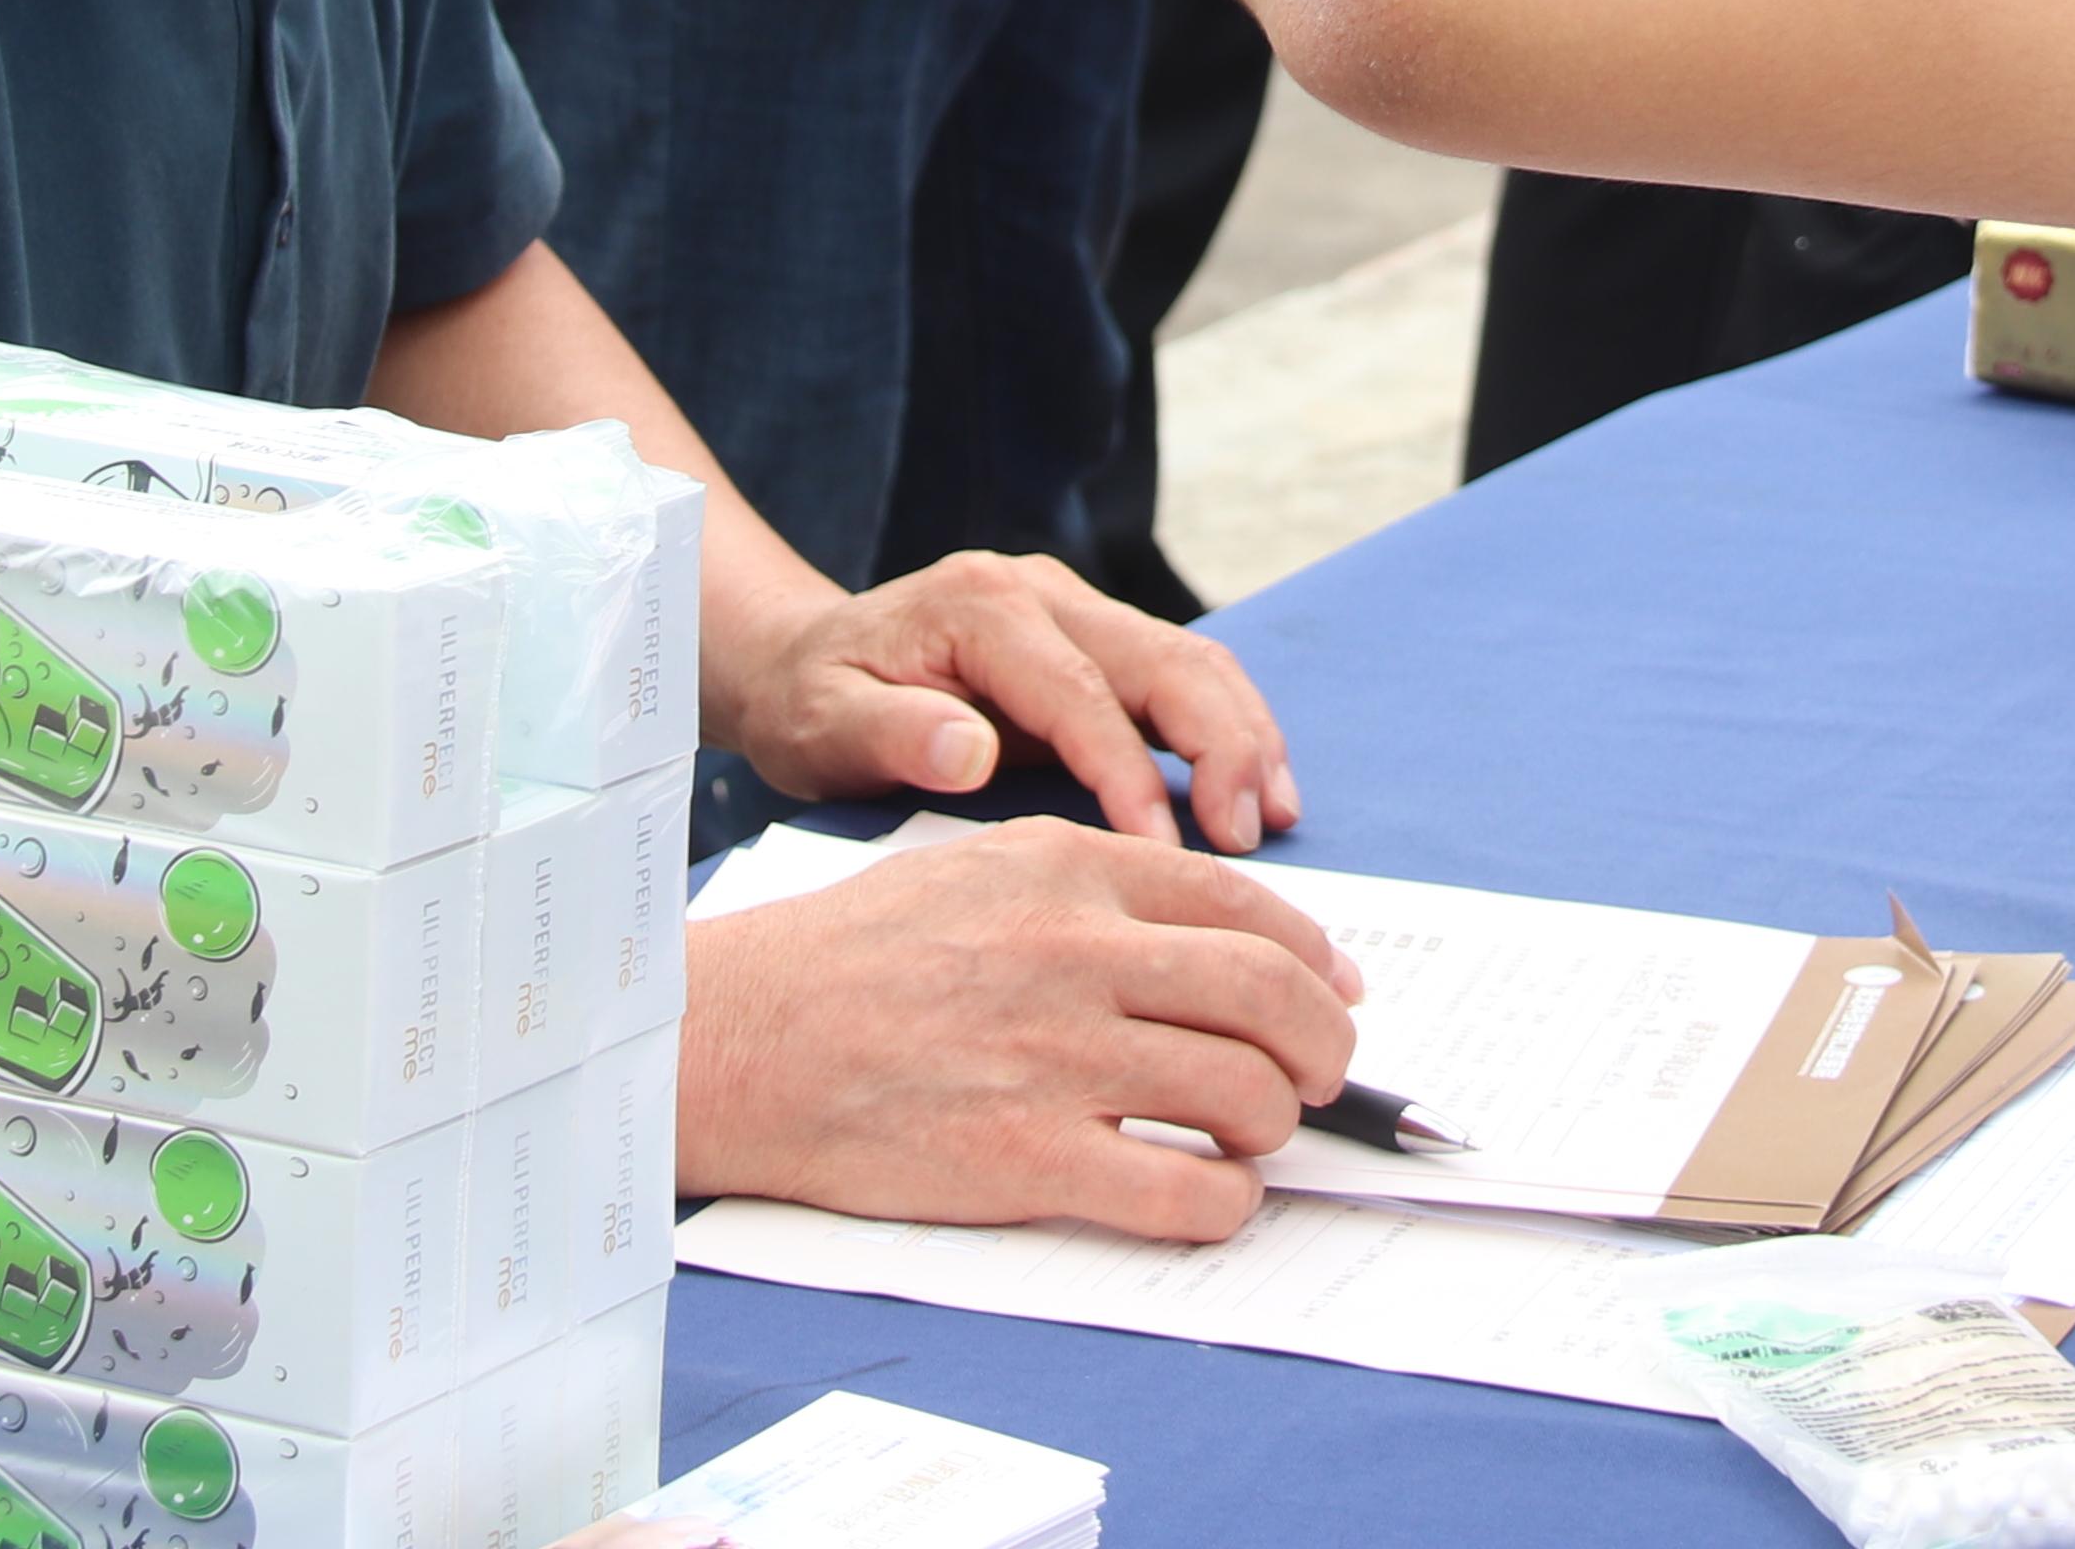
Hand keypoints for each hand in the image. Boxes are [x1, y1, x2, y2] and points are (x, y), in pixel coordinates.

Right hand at [675, 819, 1361, 1241]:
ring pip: (1244, 1093)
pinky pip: (1184, 1190)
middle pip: (1270, 996)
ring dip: (1273, 1126)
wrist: (740, 1038)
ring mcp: (1055, 1057)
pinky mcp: (1026, 1157)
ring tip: (1249, 1140)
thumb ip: (1092, 892)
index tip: (1334, 994)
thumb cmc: (850, 957)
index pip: (1242, 905)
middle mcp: (1076, 952)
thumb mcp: (974, 871)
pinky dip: (1224, 1203)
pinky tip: (1207, 1197)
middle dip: (1321, 1046)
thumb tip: (1210, 939)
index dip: (1311, 959)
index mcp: (1069, 871)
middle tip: (1316, 1078)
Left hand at [721, 546, 1301, 849]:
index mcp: (981, 607)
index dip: (1128, 772)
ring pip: (1192, 661)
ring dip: (1244, 736)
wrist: (804, 658)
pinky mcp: (1095, 642)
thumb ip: (890, 736)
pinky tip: (1254, 792)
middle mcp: (1041, 594)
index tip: (1163, 849)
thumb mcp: (821, 725)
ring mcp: (1075, 611)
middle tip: (1248, 835)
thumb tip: (968, 751)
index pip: (1078, 692)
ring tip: (1272, 819)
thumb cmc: (813, 702)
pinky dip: (1229, 731)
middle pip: (1165, 658)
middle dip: (1222, 743)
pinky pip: (1182, 677)